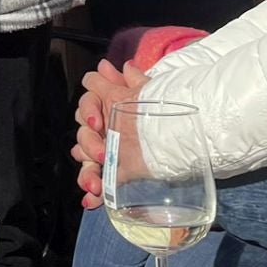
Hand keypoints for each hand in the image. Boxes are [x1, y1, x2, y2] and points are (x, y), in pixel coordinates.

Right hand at [73, 59, 150, 208]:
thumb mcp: (144, 93)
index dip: (87, 113)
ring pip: (85, 162)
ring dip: (86, 173)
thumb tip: (104, 65)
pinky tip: (92, 201)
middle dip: (88, 146)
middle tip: (103, 154)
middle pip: (81, 136)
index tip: (98, 123)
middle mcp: (105, 130)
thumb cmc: (163, 114)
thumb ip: (123, 80)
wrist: (184, 138)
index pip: (85, 107)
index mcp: (108, 109)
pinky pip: (98, 183)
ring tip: (96, 185)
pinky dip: (93, 193)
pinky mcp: (116, 174)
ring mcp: (109, 154)